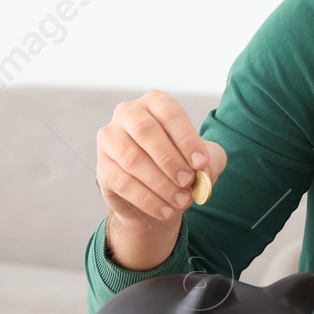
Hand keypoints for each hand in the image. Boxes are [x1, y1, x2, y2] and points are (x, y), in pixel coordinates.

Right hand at [96, 91, 226, 267]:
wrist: (157, 192)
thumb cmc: (182, 164)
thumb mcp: (205, 159)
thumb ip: (210, 160)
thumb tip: (203, 170)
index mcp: (156, 102)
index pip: (170, 114)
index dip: (186, 139)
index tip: (200, 163)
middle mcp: (128, 113)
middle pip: (146, 131)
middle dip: (170, 160)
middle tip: (188, 182)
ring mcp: (110, 139)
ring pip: (132, 159)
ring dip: (160, 184)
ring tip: (182, 201)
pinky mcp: (103, 166)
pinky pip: (122, 182)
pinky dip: (147, 199)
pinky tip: (166, 211)